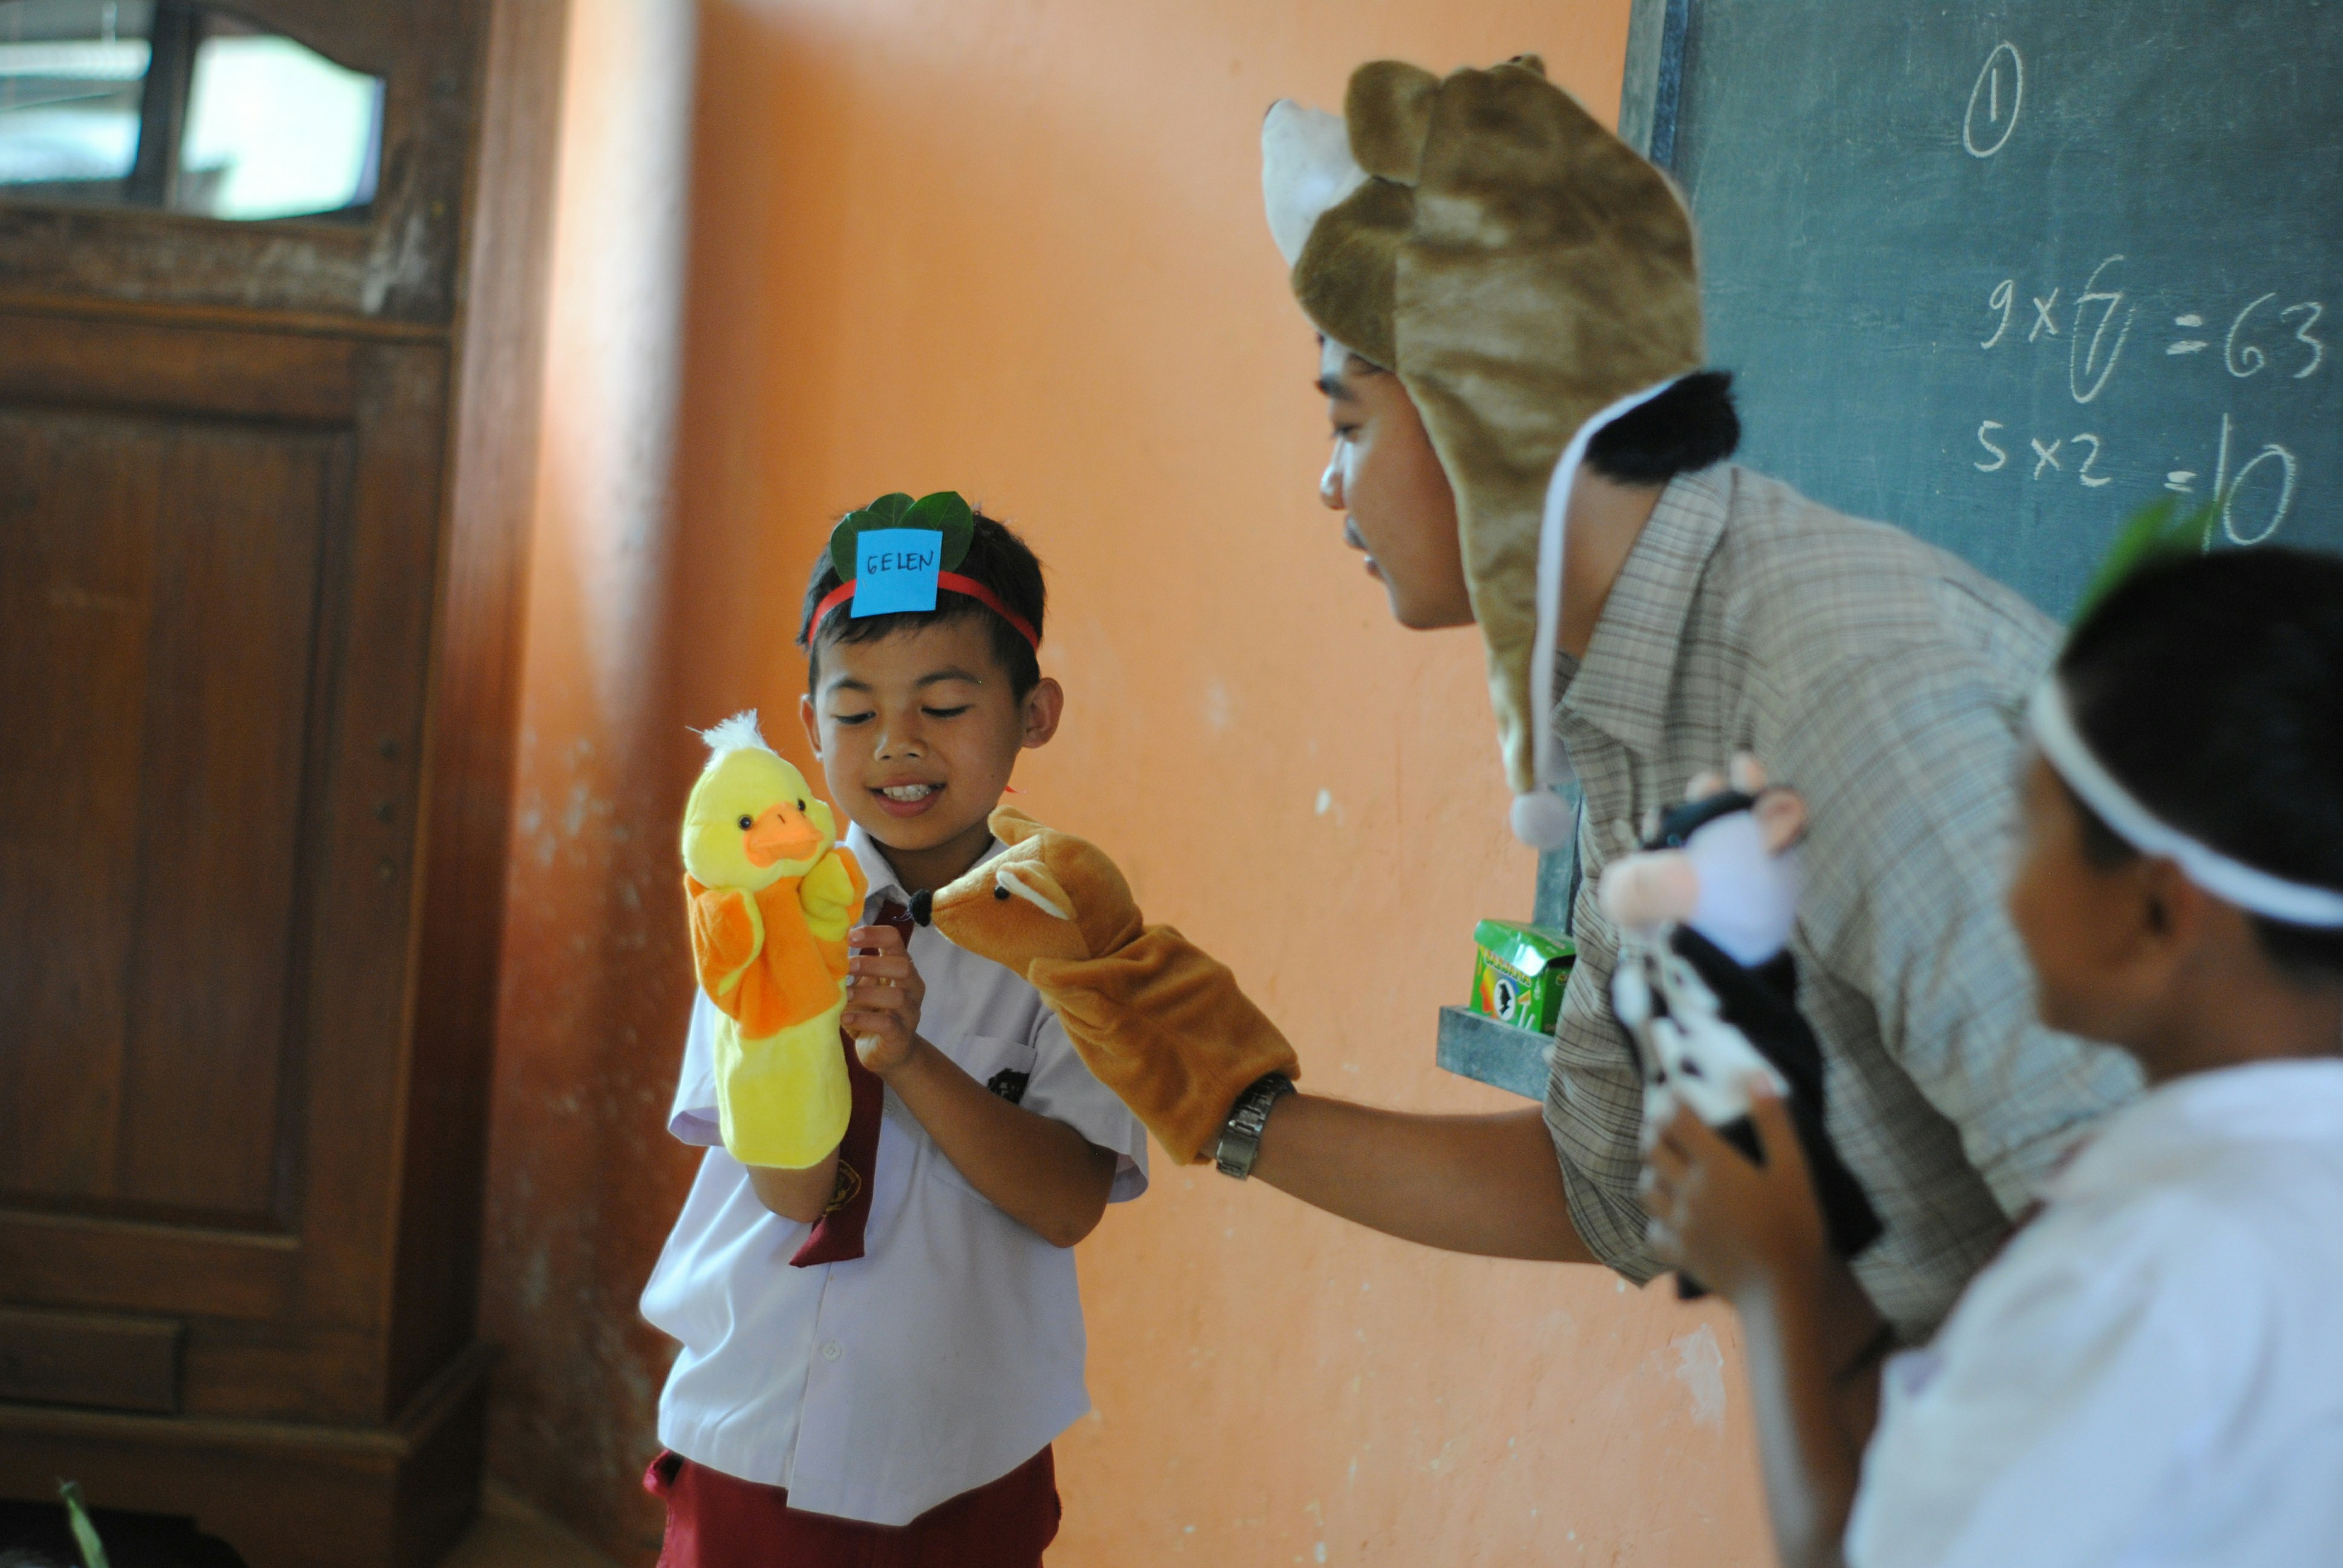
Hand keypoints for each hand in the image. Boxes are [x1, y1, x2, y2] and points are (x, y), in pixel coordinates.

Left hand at [843, 922, 925, 1075]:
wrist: (886, 1054)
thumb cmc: (871, 1014)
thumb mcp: (862, 988)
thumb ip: (853, 970)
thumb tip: (825, 949)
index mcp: (902, 969)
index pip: (895, 941)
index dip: (875, 934)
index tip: (850, 935)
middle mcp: (912, 988)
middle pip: (903, 966)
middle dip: (873, 963)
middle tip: (846, 966)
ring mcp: (910, 1013)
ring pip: (897, 996)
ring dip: (866, 993)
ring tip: (844, 994)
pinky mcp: (901, 1035)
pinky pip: (887, 1024)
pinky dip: (864, 1019)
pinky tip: (845, 1017)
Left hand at [1639, 1083, 1828, 1303]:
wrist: (1782, 1292)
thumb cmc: (1795, 1227)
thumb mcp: (1793, 1169)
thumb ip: (1773, 1121)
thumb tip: (1756, 1075)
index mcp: (1714, 1165)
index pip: (1675, 1120)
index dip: (1672, 1102)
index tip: (1678, 1094)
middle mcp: (1688, 1191)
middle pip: (1651, 1149)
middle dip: (1654, 1130)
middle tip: (1667, 1124)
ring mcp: (1679, 1224)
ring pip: (1645, 1187)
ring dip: (1651, 1170)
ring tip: (1666, 1164)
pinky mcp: (1679, 1254)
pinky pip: (1652, 1231)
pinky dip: (1656, 1219)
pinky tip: (1671, 1216)